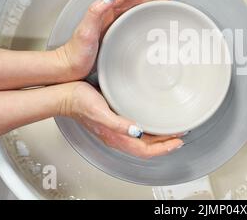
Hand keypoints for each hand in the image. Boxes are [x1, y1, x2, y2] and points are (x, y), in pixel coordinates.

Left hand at [56, 0, 169, 79]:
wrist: (69, 67)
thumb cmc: (76, 52)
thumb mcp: (86, 30)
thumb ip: (96, 11)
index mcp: (102, 11)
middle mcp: (107, 15)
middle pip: (132, 0)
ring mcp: (110, 25)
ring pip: (133, 10)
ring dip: (147, 6)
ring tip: (162, 5)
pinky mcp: (112, 35)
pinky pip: (130, 22)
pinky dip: (141, 19)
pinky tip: (148, 24)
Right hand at [60, 82, 182, 158]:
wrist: (65, 95)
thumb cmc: (79, 102)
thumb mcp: (100, 113)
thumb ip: (117, 124)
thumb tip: (136, 131)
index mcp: (116, 137)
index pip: (145, 151)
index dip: (163, 148)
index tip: (178, 141)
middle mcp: (118, 136)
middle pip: (147, 147)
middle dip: (165, 143)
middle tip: (180, 134)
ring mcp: (117, 129)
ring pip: (143, 140)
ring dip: (159, 137)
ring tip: (171, 130)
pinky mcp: (115, 120)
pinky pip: (137, 130)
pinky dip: (149, 129)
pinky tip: (153, 121)